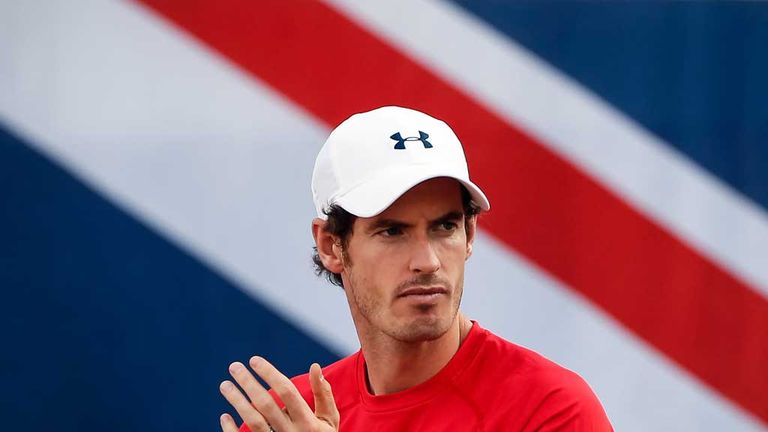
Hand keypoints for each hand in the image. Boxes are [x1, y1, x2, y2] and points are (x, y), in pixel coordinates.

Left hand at [219, 356, 338, 431]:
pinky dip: (231, 430)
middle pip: (266, 405)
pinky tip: (224, 416)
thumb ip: (323, 395)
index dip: (270, 374)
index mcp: (308, 422)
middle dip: (248, 383)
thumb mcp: (329, 420)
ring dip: (237, 402)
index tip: (254, 360)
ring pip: (253, 422)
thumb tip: (315, 366)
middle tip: (234, 367)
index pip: (287, 392)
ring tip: (225, 385)